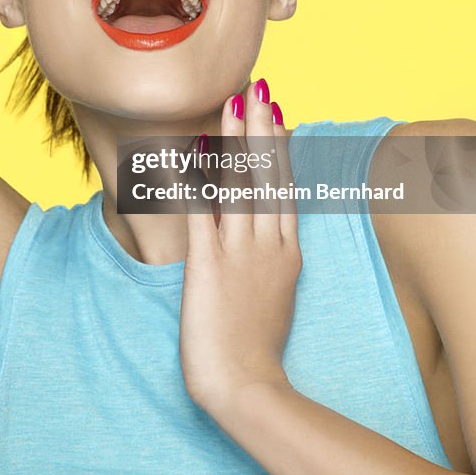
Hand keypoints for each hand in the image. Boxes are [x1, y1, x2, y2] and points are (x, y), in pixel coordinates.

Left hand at [179, 79, 300, 414]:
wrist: (247, 386)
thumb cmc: (259, 349)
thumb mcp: (278, 296)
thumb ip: (274, 262)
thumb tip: (272, 238)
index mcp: (287, 251)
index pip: (284, 188)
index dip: (279, 148)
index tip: (276, 114)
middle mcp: (267, 244)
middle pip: (267, 175)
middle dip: (262, 128)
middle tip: (260, 88)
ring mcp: (239, 251)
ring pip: (240, 183)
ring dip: (236, 139)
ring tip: (234, 102)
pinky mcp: (208, 262)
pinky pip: (199, 209)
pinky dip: (194, 176)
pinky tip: (188, 148)